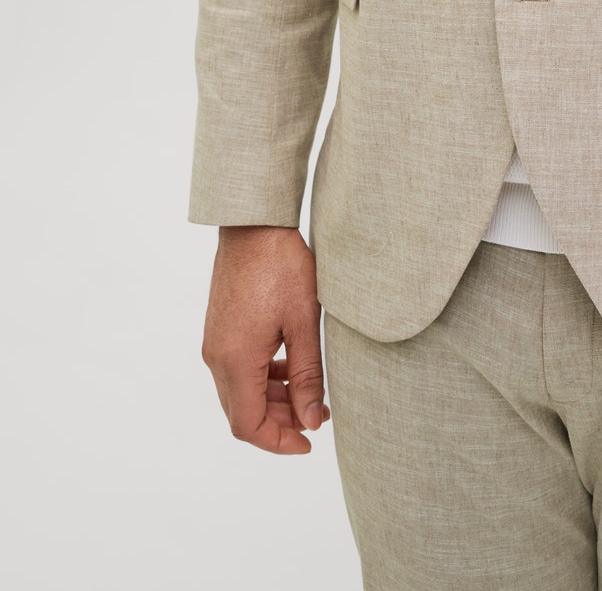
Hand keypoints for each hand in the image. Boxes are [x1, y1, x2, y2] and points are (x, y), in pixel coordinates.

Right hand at [201, 225, 330, 454]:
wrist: (253, 224)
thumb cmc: (282, 266)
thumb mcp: (304, 322)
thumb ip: (307, 375)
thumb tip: (311, 422)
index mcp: (235, 361)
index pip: (247, 426)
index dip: (277, 443)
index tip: (309, 444)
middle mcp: (216, 358)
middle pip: (242, 412)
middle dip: (280, 422)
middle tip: (318, 415)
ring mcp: (215, 343)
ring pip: (240, 392)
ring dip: (272, 400)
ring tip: (310, 393)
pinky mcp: (220, 330)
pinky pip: (237, 370)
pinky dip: (263, 379)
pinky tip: (290, 367)